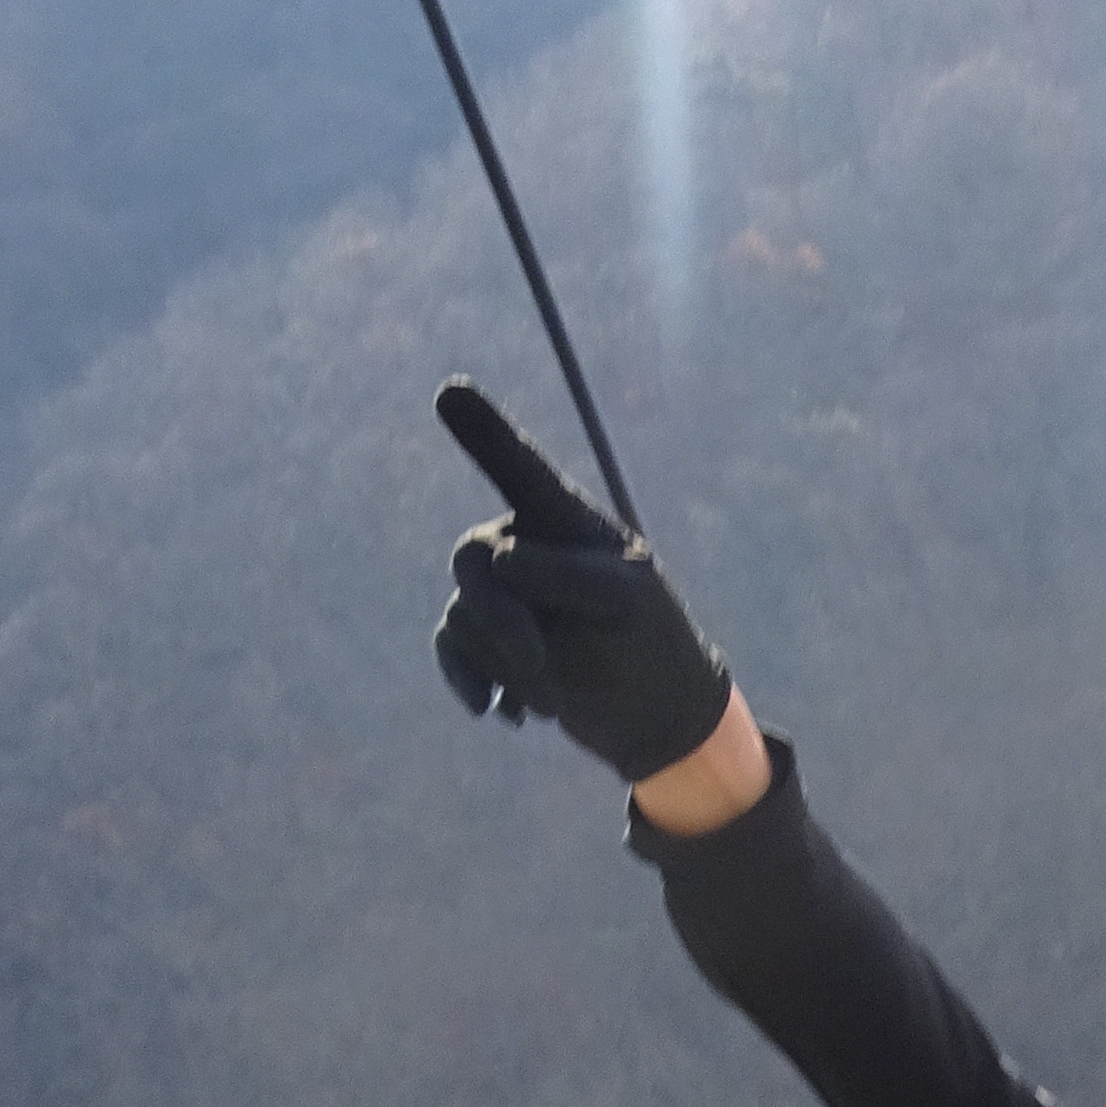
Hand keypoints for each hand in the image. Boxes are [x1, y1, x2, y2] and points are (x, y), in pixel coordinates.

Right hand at [431, 380, 735, 784]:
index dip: (485, 433)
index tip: (450, 391)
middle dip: (499, 616)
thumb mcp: (626, 604)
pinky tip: (504, 713)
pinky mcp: (485, 640)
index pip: (520, 468)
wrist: (655, 715)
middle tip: (538, 663)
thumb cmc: (652, 644)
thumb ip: (566, 575)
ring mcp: (500, 593)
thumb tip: (500, 563)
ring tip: (551, 703)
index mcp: (565, 521)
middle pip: (474, 558)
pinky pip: (452, 649)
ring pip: (464, 615)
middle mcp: (523, 543)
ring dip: (504, 664)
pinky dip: (472, 681)